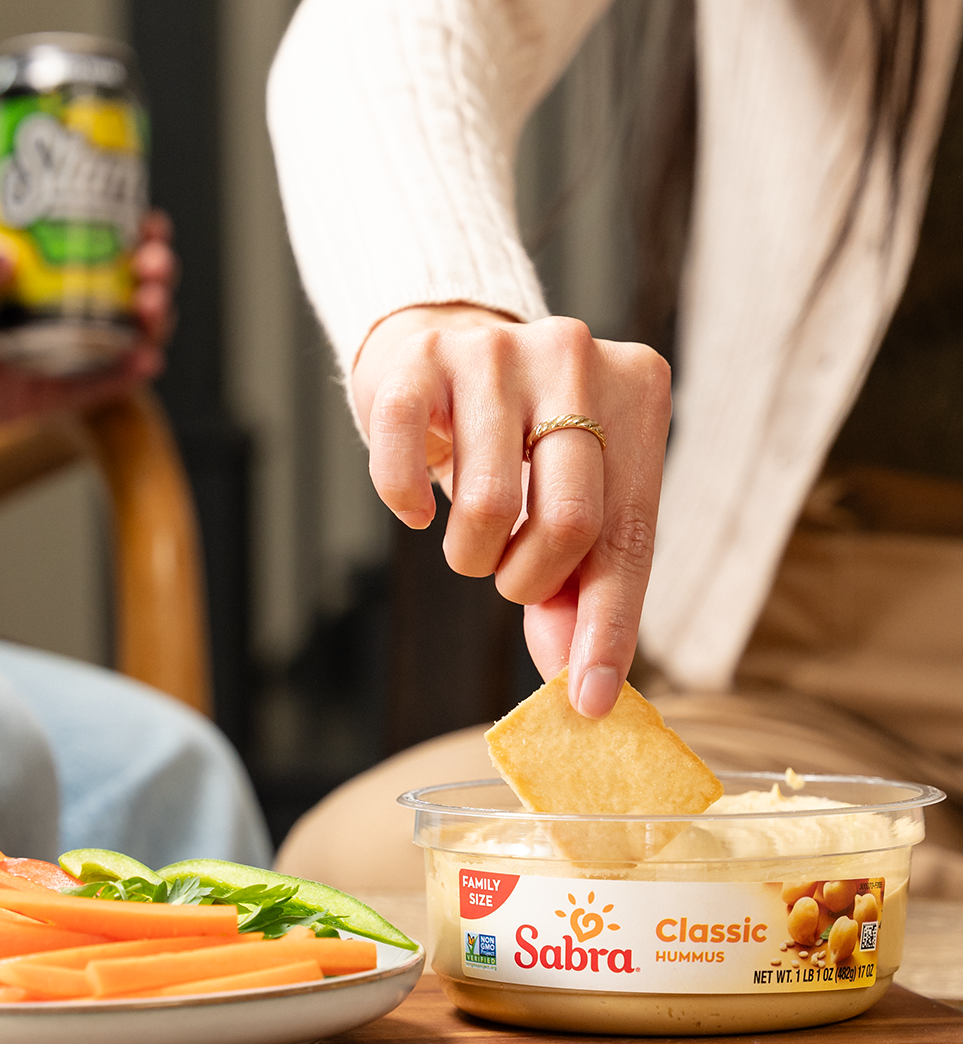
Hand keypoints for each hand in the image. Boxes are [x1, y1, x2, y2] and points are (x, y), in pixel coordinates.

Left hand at [0, 210, 176, 431]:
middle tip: (153, 265)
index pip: (110, 240)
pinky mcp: (66, 392)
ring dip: (154, 318)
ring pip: (133, 332)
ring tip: (151, 307)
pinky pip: (108, 383)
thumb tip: (0, 260)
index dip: (140, 230)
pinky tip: (146, 359)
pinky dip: (131, 373)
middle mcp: (72, 304)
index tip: (151, 222)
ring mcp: (74, 349)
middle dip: (156, 272)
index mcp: (52, 264)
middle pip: (135, 284)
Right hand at [353, 305, 670, 717]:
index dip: (607, 628)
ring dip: (471, 555)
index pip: (630, 535)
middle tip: (508, 576)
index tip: (590, 700)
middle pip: (570, 522)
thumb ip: (577, 583)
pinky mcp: (420, 361)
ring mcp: (496, 351)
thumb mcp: (567, 499)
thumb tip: (574, 680)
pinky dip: (406, 506)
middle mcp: (576, 357)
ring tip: (470, 537)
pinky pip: (406, 470)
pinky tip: (416, 509)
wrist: (439, 343)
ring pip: (490, 506)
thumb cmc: (518, 439)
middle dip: (528, 581)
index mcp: (638, 391)